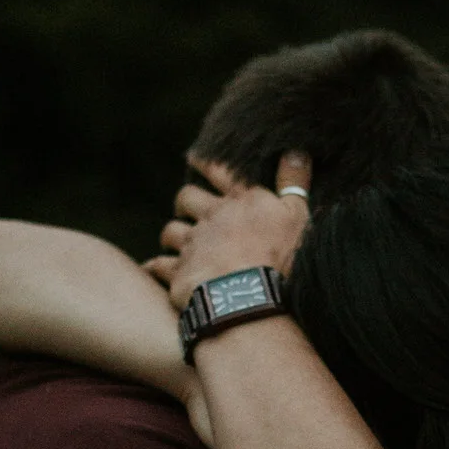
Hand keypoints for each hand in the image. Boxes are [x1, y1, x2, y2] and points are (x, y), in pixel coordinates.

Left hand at [145, 151, 312, 312]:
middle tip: (185, 207)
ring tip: (173, 242)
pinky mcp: (179, 272)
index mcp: (240, 202)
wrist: (249, 296)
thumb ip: (294, 183)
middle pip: (187, 198)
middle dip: (185, 201)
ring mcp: (193, 245)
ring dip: (171, 235)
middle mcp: (212, 218)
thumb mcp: (297, 216)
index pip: (220, 172)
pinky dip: (155, 267)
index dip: (206, 163)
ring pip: (170, 231)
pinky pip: (159, 266)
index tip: (194, 158)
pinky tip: (151, 269)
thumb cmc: (279, 256)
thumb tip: (297, 152)